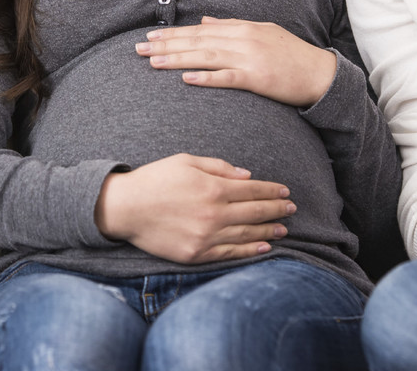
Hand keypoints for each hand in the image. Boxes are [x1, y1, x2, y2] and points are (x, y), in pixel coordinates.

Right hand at [94, 153, 294, 263]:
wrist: (125, 208)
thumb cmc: (155, 179)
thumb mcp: (186, 161)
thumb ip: (219, 167)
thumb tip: (246, 175)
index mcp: (213, 188)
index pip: (253, 189)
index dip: (272, 191)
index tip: (285, 191)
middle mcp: (214, 214)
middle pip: (255, 212)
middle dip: (276, 210)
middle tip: (291, 209)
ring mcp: (206, 236)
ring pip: (247, 235)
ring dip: (269, 231)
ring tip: (283, 228)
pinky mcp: (196, 254)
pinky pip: (230, 254)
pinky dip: (250, 251)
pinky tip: (264, 247)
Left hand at [137, 16, 336, 106]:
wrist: (319, 73)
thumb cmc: (290, 55)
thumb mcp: (261, 32)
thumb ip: (231, 26)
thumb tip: (204, 22)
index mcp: (242, 28)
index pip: (200, 30)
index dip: (173, 33)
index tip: (150, 36)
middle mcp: (243, 39)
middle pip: (197, 41)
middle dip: (166, 44)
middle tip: (139, 49)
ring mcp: (250, 58)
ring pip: (206, 57)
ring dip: (177, 59)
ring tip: (152, 62)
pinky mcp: (258, 78)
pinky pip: (227, 78)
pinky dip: (206, 78)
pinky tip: (186, 79)